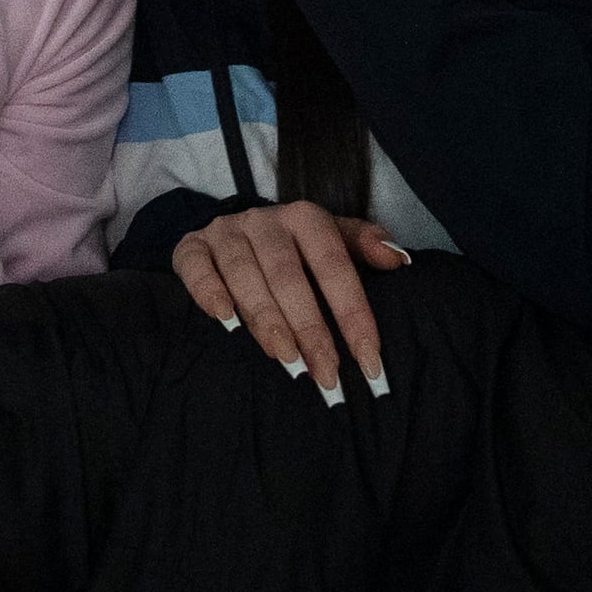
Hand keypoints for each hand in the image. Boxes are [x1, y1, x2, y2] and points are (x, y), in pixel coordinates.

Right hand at [173, 201, 406, 405]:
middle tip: (326, 374)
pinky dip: (208, 291)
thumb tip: (400, 259)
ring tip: (285, 359)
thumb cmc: (295, 250)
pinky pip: (196, 266)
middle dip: (310, 328)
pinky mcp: (191, 246)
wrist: (235, 235)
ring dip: (265, 319)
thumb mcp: (334, 241)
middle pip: (289, 275)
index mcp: (305, 218)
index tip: (369, 361)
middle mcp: (264, 219)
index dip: (353, 313)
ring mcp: (225, 231)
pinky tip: (224, 321)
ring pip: (245, 274)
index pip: (334, 265)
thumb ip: (365, 246)